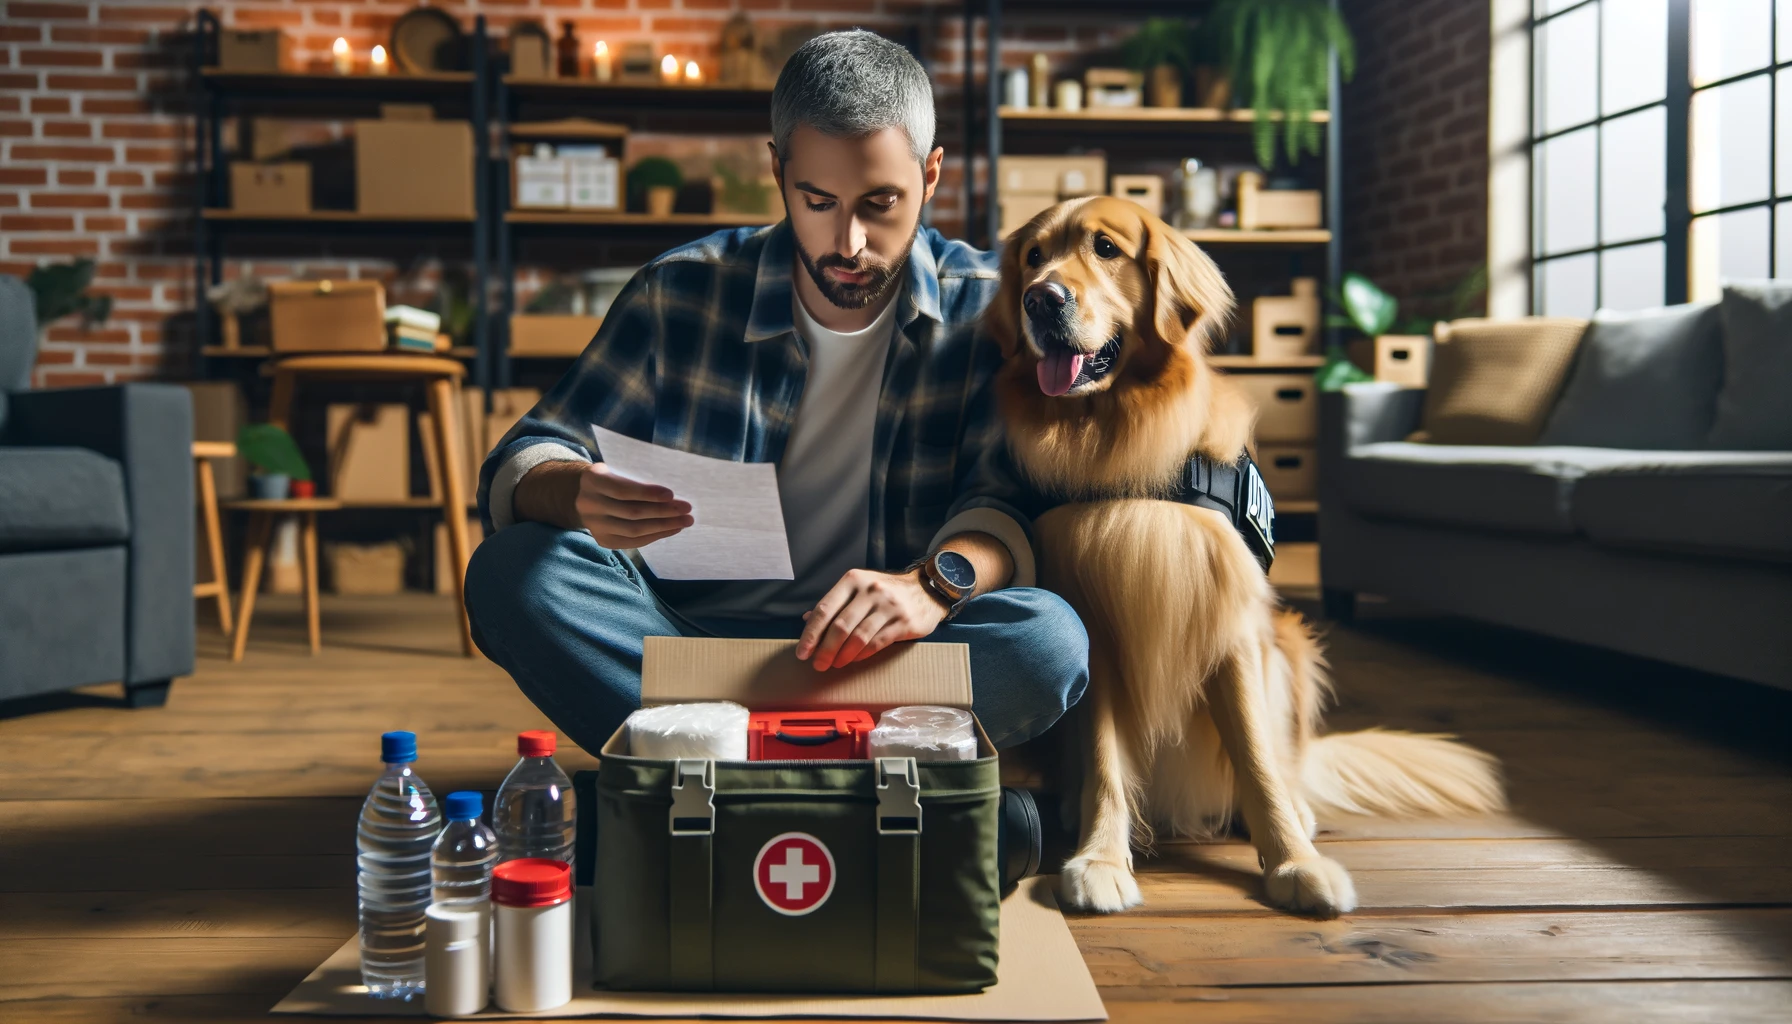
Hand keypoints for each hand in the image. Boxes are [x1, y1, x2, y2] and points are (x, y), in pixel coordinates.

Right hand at [576, 462, 692, 548]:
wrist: (583, 495)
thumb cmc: (611, 478)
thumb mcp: (617, 469)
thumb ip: (636, 478)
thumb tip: (671, 494)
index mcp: (593, 480)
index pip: (623, 490)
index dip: (648, 494)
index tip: (672, 494)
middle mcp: (589, 504)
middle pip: (632, 512)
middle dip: (663, 511)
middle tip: (687, 509)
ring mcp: (594, 525)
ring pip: (634, 530)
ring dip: (663, 526)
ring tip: (685, 521)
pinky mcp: (603, 540)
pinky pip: (632, 542)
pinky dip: (655, 536)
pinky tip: (671, 529)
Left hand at [797, 568, 947, 671]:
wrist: (926, 590)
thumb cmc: (885, 592)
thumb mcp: (858, 589)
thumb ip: (835, 604)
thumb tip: (806, 619)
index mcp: (853, 580)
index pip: (825, 609)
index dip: (811, 633)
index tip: (802, 653)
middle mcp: (870, 590)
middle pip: (840, 626)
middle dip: (825, 649)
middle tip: (818, 664)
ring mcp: (888, 606)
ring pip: (858, 637)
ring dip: (843, 655)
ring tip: (835, 664)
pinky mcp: (903, 622)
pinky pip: (877, 643)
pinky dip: (862, 654)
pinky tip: (853, 660)